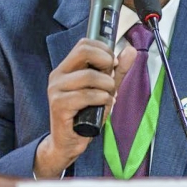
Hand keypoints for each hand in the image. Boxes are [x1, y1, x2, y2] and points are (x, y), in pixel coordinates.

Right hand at [34, 38, 136, 177]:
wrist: (69, 143)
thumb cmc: (86, 116)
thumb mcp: (105, 89)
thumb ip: (117, 71)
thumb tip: (130, 50)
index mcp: (66, 68)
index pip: (84, 44)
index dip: (104, 49)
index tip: (113, 63)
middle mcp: (57, 76)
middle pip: (84, 52)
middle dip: (106, 62)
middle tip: (111, 78)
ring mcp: (56, 90)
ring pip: (89, 76)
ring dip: (107, 86)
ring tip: (109, 96)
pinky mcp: (58, 105)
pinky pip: (86, 95)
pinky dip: (102, 99)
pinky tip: (104, 105)